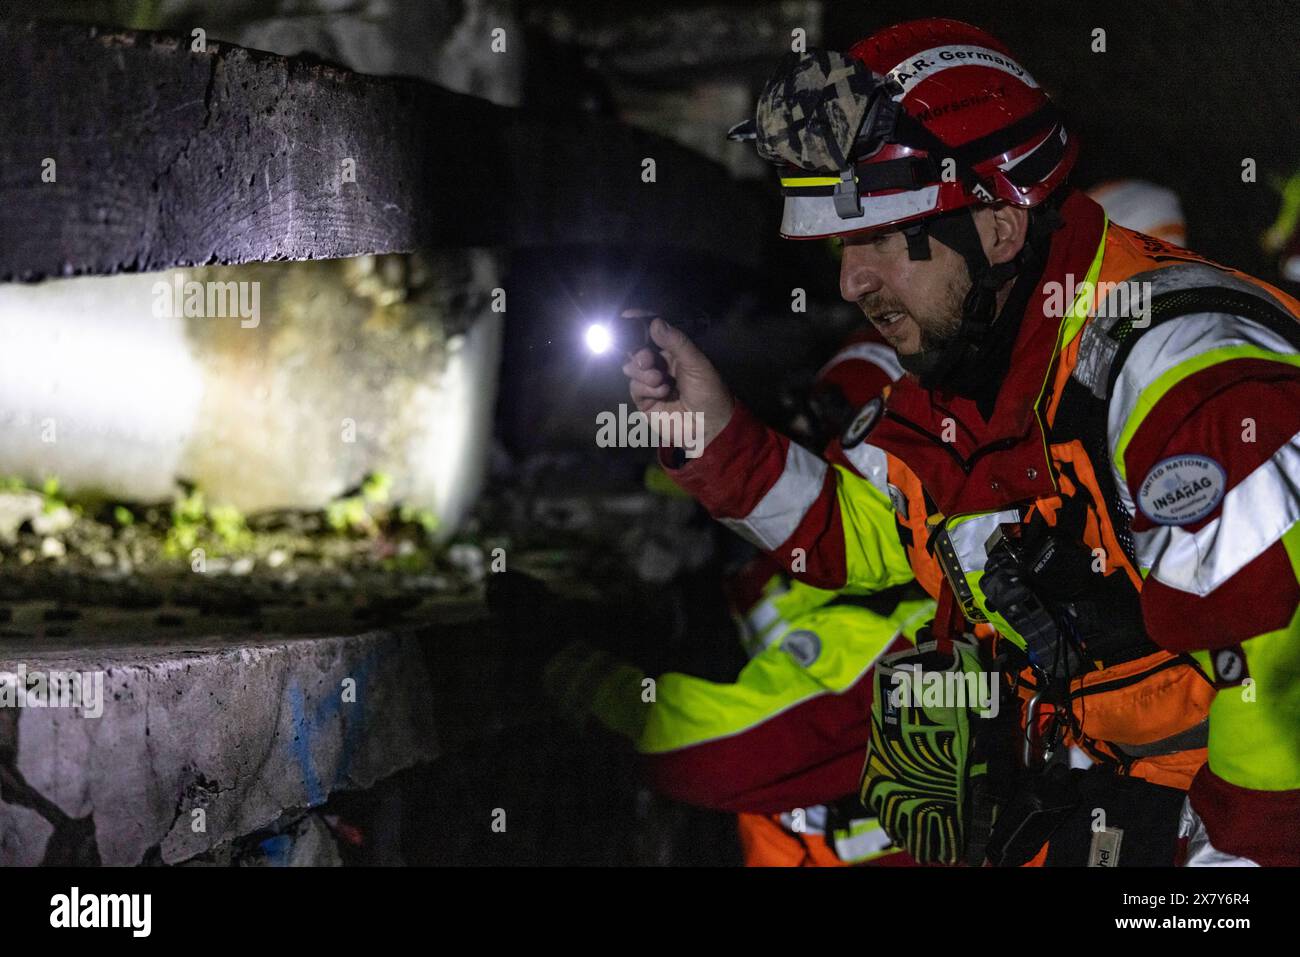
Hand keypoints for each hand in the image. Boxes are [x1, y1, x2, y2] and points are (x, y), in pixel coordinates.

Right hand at [621, 316, 734, 452]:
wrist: (710, 427)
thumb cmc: (709, 392)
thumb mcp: (696, 363)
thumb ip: (676, 342)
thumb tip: (655, 322)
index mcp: (675, 351)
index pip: (654, 332)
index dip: (640, 323)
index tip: (627, 317)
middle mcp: (660, 364)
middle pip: (637, 349)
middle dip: (638, 352)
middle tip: (647, 359)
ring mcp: (651, 383)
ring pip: (632, 368)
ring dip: (643, 372)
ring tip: (659, 380)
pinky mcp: (644, 401)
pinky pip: (634, 388)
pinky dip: (645, 388)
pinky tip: (661, 393)